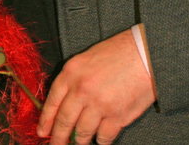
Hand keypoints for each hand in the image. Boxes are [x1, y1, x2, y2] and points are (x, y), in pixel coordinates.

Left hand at [36, 28, 154, 144]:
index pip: (52, 102)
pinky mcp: (117, 116)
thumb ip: (75, 79)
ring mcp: (99, 104)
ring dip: (81, 140)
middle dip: (58, 138)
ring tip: (81, 142)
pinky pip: (103, 138)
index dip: (45, 121)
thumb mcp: (88, 58)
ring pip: (82, 134)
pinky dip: (101, 140)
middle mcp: (82, 89)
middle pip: (64, 122)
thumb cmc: (119, 52)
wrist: (146, 53)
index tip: (42, 132)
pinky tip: (101, 137)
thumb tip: (65, 103)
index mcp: (72, 72)